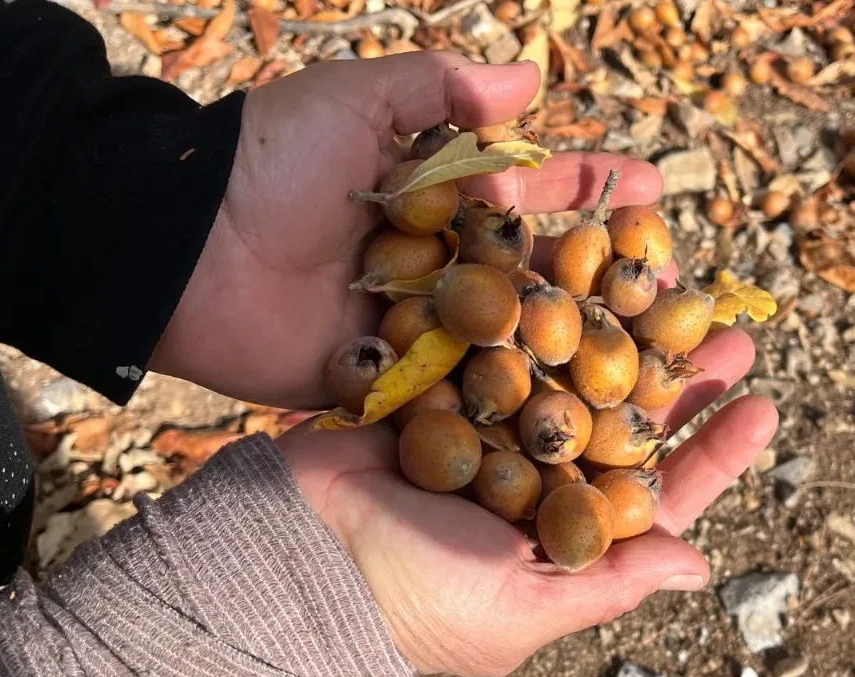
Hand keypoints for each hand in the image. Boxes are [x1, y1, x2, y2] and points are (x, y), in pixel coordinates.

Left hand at [151, 52, 661, 408]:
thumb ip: (438, 88)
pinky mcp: (383, 385)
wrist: (180, 251)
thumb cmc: (264, 164)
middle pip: (532, 273)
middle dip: (602, 277)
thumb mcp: (351, 101)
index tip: (653, 190)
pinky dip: (509, 405)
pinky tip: (576, 419)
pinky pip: (456, 397)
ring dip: (575, 348)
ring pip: (506, 339)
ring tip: (649, 356)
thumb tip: (532, 78)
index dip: (588, 190)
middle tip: (673, 284)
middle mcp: (431, 267)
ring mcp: (412, 331)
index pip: (527, 192)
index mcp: (429, 198)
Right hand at [276, 328, 776, 676]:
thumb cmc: (412, 596)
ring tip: (678, 281)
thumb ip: (607, 583)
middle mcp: (536, 477)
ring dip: (628, 327)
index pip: (656, 496)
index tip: (765, 407)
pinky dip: (547, 304)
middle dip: (680, 376)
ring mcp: (493, 425)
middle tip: (735, 328)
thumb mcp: (518, 608)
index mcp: (563, 537)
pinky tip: (590, 265)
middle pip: (626, 418)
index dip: (712, 455)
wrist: (296, 547)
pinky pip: (509, 338)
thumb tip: (701, 569)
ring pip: (576, 367)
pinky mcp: (448, 381)